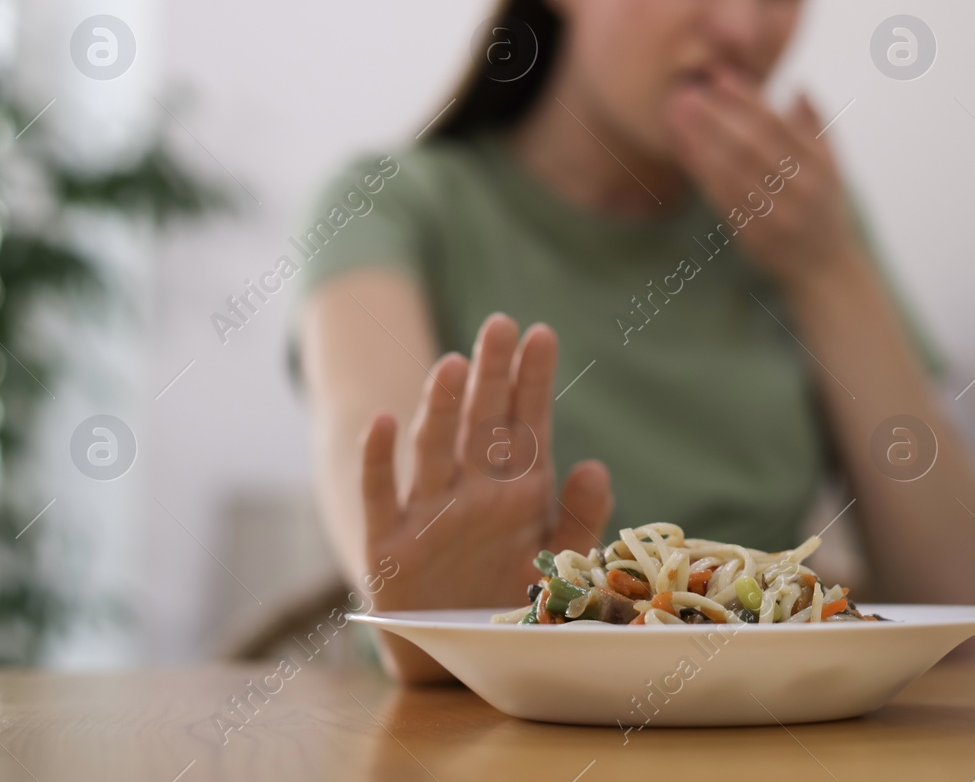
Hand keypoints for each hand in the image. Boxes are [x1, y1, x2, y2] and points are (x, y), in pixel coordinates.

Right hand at [358, 313, 613, 623]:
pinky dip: (378, 461)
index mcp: (518, 490)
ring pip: (434, 450)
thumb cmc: (507, 590)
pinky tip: (382, 422)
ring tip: (452, 365)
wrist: (454, 650)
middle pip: (482, 424)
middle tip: (500, 324)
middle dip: (492, 375)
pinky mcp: (389, 544)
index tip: (542, 333)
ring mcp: (429, 512)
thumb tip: (597, 465)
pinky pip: (380, 496)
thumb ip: (580, 517)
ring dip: (441, 409)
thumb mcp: (555, 560)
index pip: (528, 424)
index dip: (533, 380)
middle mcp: (473, 491)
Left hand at [665, 70, 860, 290]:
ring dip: (702, 140)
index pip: (777, 123)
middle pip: (752, 144)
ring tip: (677, 116)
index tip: (718, 75)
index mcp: (819, 164)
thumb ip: (816, 126)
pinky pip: (723, 198)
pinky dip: (703, 172)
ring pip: (733, 171)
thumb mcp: (832, 166)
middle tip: (687, 93)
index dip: (746, 98)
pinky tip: (686, 151)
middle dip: (717, 115)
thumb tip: (798, 87)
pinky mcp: (755, 234)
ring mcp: (777, 213)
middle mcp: (800, 187)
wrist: (826, 267)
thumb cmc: (825, 208)